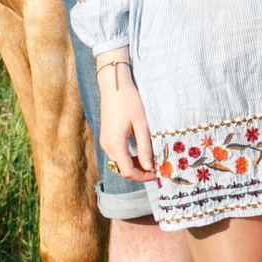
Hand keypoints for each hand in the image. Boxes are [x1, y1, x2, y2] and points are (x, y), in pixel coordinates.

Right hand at [94, 56, 155, 180]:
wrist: (114, 85)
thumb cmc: (129, 101)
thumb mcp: (141, 125)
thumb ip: (144, 148)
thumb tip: (149, 168)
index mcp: (115, 144)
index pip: (127, 171)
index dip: (142, 177)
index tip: (157, 174)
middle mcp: (106, 146)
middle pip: (122, 169)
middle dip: (139, 172)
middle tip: (156, 168)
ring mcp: (104, 141)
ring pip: (119, 163)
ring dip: (134, 165)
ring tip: (150, 160)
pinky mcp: (105, 136)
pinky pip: (116, 154)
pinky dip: (128, 157)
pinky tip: (140, 151)